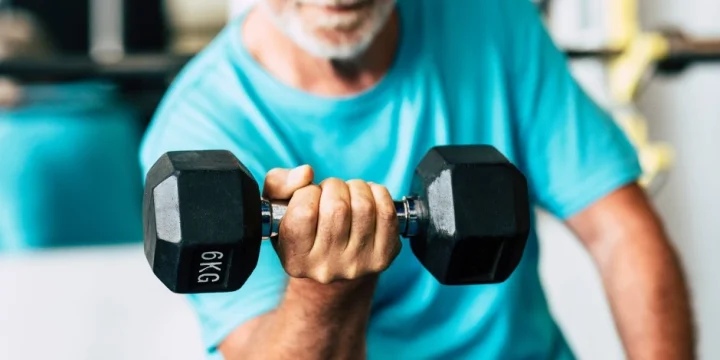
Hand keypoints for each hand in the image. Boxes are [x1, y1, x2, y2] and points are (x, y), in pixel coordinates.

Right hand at [263, 165, 401, 283]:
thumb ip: (279, 184)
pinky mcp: (382, 257)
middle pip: (337, 206)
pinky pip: (387, 212)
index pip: (304, 212)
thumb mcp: (277, 207)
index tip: (309, 196)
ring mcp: (357, 264)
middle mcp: (326, 268)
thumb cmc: (302, 228)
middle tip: (330, 193)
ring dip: (356, 188)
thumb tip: (306, 173)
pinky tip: (369, 198)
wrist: (333, 264)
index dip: (307, 193)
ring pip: (363, 205)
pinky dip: (379, 194)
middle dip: (333, 187)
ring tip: (348, 194)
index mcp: (296, 259)